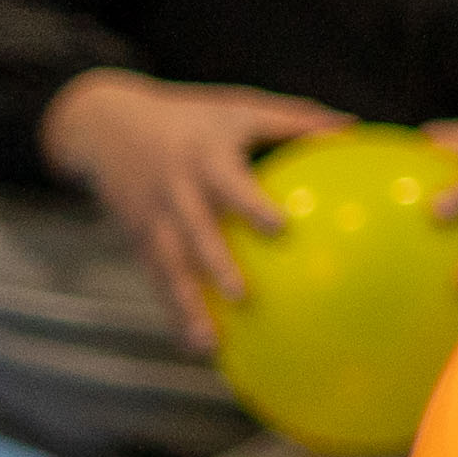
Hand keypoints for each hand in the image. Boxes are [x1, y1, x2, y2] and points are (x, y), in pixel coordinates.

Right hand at [39, 69, 349, 349]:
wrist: (103, 125)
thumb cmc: (191, 118)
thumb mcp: (237, 108)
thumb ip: (293, 120)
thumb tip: (353, 126)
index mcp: (204, 159)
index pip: (229, 184)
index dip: (250, 204)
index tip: (280, 227)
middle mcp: (176, 193)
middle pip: (195, 234)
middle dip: (215, 266)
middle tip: (243, 296)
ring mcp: (153, 220)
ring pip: (169, 268)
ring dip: (186, 307)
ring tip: (208, 345)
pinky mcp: (139, 241)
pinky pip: (157, 281)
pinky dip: (174, 314)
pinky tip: (199, 348)